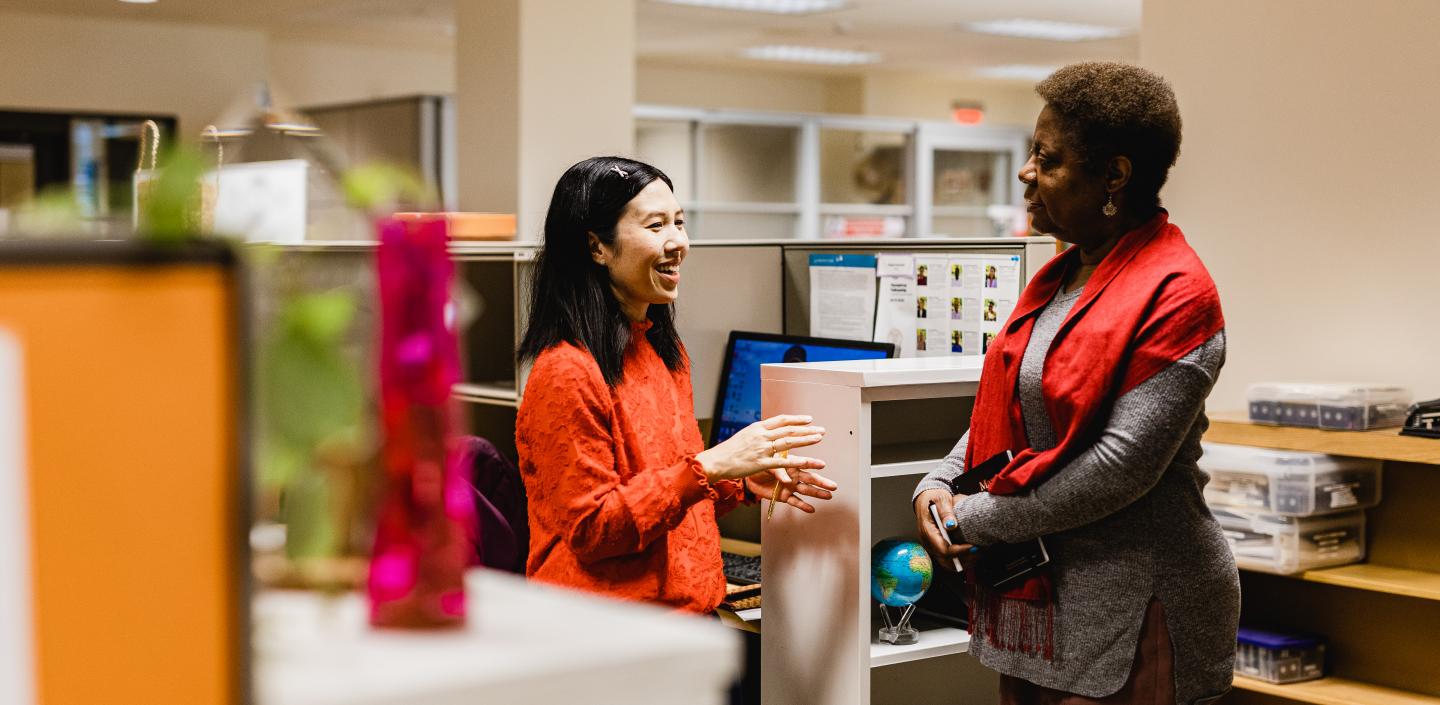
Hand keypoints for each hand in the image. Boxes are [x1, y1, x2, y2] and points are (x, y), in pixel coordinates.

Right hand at [696, 414, 825, 482]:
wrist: (716, 461)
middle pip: (788, 430)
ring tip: (819, 438)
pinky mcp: (760, 463)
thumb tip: (769, 431)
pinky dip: (795, 461)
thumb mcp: (744, 436)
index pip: (781, 420)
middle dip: (807, 429)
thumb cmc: (729, 451)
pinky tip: (807, 460)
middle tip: (821, 429)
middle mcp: (761, 436)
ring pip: (788, 442)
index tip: (809, 419)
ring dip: (805, 440)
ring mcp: (761, 449)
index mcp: (757, 427)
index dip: (796, 419)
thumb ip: (758, 433)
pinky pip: (781, 462)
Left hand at [745, 468, 837, 513]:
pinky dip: (803, 505)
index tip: (822, 464)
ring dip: (817, 493)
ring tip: (828, 496)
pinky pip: (795, 501)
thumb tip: (788, 480)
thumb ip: (778, 471)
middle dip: (821, 482)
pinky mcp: (785, 496)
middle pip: (810, 479)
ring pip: (806, 490)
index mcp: (790, 464)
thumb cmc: (758, 466)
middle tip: (833, 486)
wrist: (749, 478)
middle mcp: (793, 475)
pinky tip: (811, 509)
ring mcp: (790, 486)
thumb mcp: (767, 465)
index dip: (812, 463)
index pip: (803, 463)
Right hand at [913, 489, 975, 571]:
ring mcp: (933, 546)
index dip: (959, 551)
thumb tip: (951, 525)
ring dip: (965, 561)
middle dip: (964, 559)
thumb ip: (946, 512)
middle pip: (946, 561)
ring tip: (979, 553)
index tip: (974, 546)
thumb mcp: (941, 500)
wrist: (926, 499)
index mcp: (928, 532)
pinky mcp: (938, 547)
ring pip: (948, 563)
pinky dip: (962, 559)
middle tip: (979, 552)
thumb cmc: (934, 498)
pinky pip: (949, 559)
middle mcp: (928, 542)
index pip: (943, 549)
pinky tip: (973, 553)